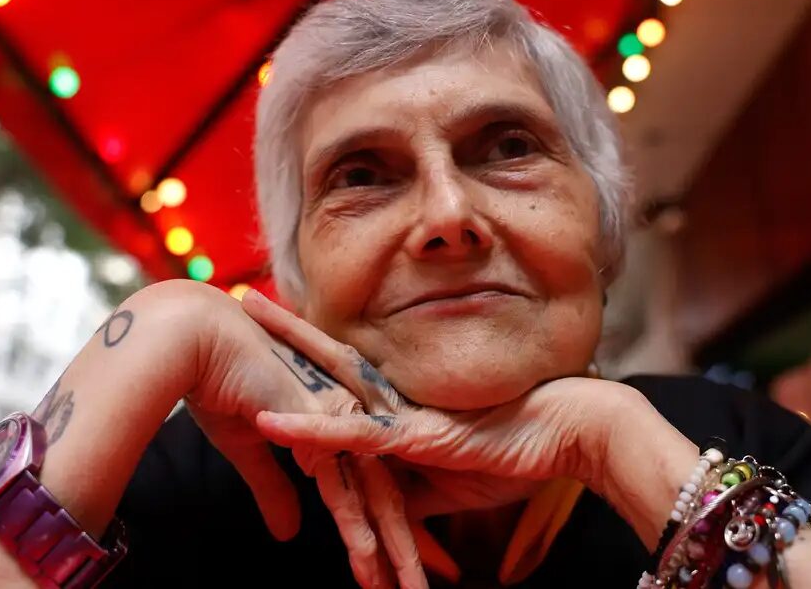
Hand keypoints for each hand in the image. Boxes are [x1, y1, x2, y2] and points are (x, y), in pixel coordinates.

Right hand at [185, 286, 424, 588]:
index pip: (373, 484)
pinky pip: (340, 487)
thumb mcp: (250, 449)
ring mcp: (336, 422)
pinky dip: (355, 527)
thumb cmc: (218, 381)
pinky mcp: (314, 426)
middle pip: (388, 494)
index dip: (393, 527)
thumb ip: (275, 489)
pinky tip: (367, 560)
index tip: (407, 566)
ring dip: (393, 549)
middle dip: (407, 547)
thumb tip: (289, 532)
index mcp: (336, 423)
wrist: (196, 339)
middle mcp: (346, 421)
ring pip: (376, 496)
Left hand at [239, 296, 544, 519]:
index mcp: (402, 402)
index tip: (274, 325)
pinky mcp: (412, 438)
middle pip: (328, 355)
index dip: (309, 346)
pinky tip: (268, 421)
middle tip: (243, 298)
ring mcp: (400, 414)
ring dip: (284, 352)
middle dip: (284, 327)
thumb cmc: (515, 452)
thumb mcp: (447, 483)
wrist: (566, 435)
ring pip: (329, 380)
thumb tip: (378, 513)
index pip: (346, 368)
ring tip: (244, 321)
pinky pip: (350, 435)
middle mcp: (395, 399)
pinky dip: (307, 429)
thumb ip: (406, 491)